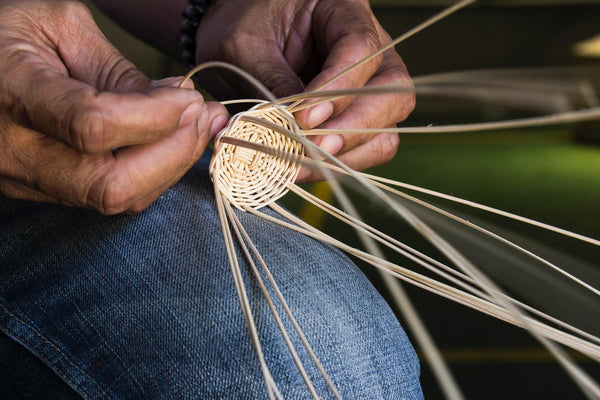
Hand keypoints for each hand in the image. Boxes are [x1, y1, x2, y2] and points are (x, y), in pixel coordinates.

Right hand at [0, 0, 227, 213]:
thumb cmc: (6, 35)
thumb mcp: (59, 26)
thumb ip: (117, 70)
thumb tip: (175, 102)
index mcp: (14, 93)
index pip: (94, 125)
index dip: (155, 117)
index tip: (189, 97)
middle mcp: (15, 151)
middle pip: (110, 184)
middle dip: (173, 153)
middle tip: (202, 116)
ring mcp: (26, 179)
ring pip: (115, 200)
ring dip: (170, 166)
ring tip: (198, 127)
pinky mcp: (42, 190)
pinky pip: (107, 197)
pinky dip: (151, 174)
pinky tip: (171, 143)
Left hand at [195, 0, 413, 180]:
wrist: (236, 38)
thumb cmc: (243, 29)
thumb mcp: (247, 47)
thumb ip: (275, 83)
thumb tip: (296, 131)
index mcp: (344, 10)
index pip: (362, 49)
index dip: (339, 88)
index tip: (306, 118)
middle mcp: (371, 48)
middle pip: (391, 92)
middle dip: (354, 127)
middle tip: (314, 148)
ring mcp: (370, 86)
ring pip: (386, 127)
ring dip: (349, 153)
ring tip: (304, 164)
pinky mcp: (358, 117)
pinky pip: (367, 147)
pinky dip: (340, 163)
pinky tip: (305, 167)